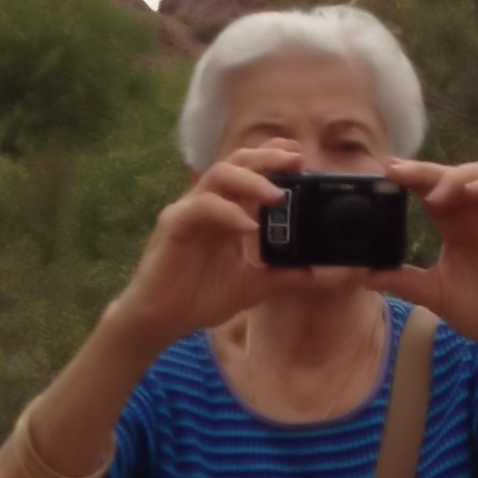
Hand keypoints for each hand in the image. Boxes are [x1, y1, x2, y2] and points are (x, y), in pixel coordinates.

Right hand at [107, 142, 302, 347]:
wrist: (162, 320)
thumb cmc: (199, 297)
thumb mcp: (251, 286)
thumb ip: (280, 275)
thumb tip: (314, 271)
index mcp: (226, 210)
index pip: (249, 171)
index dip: (272, 157)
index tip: (300, 157)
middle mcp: (208, 203)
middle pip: (236, 163)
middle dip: (267, 158)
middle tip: (295, 160)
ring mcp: (189, 210)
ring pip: (218, 176)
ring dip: (251, 181)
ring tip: (277, 195)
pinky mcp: (174, 225)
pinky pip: (202, 207)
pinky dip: (227, 212)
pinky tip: (247, 225)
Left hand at [370, 156, 477, 357]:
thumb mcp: (433, 293)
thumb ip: (404, 282)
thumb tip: (367, 277)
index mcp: (451, 226)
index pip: (428, 190)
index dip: (409, 178)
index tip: (384, 174)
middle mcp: (472, 214)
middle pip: (449, 175)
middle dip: (423, 170)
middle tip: (396, 172)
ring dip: (456, 176)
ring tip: (436, 196)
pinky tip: (472, 192)